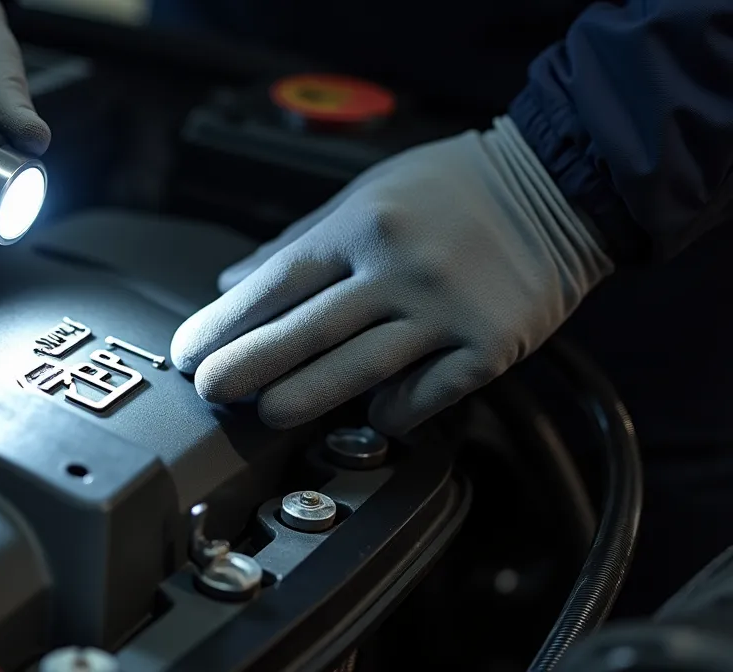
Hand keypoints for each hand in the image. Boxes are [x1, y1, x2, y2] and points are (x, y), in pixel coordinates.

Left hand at [171, 117, 614, 434]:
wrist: (563, 184)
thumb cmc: (452, 187)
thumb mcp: (368, 193)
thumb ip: (299, 242)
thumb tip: (233, 284)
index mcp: (362, 226)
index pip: (277, 283)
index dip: (226, 322)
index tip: (189, 351)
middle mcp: (400, 268)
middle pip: (308, 331)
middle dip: (248, 366)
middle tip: (209, 391)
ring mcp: (447, 311)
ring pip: (361, 369)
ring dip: (307, 397)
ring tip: (266, 413)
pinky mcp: (491, 346)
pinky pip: (427, 393)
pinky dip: (394, 409)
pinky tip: (371, 415)